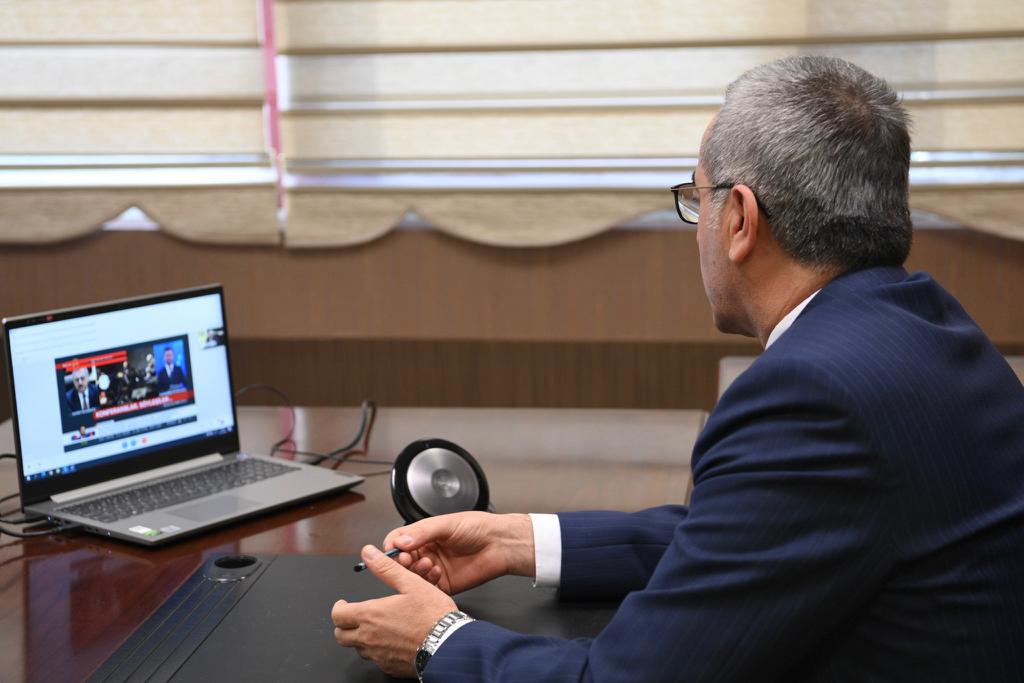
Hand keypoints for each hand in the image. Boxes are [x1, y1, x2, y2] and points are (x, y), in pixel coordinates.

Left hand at [332, 545, 456, 677]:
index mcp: (371, 615)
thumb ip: (386, 568)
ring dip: (360, 639)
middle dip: (344, 625)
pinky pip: (375, 659)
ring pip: (358, 649)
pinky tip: (391, 642)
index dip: (339, 608)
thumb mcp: (411, 583)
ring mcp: (378, 655)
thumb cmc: (432, 615)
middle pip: (341, 636)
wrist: (448, 644)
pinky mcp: (389, 667)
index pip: (338, 615)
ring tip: (375, 628)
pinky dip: (377, 651)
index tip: (344, 604)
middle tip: (354, 617)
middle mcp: (369, 638)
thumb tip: (368, 553)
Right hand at [383, 512, 534, 594]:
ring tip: (426, 564)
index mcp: (425, 535)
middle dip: (402, 561)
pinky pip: (427, 588)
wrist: (500, 544)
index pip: (398, 540)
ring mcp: (434, 568)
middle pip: (401, 560)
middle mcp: (427, 552)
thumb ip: (422, 532)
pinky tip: (436, 573)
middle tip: (406, 559)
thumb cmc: (478, 528)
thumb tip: (400, 541)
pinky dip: (427, 582)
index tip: (392, 550)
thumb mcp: (447, 524)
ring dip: (415, 571)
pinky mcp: (443, 584)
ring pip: (412, 575)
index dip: (393, 546)